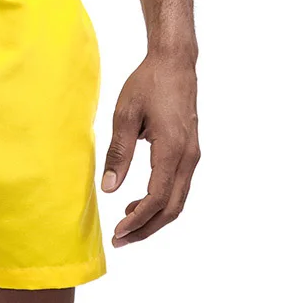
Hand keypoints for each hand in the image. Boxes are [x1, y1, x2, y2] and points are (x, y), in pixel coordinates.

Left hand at [102, 53, 199, 246]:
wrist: (174, 62)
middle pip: (172, 207)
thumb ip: (118, 153)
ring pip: (178, 200)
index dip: (137, 219)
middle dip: (146, 228)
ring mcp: (192, 155)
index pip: (157, 197)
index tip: (118, 231)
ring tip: (125, 225)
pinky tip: (137, 203)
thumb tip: (109, 188)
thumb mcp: (125, 115)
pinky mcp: (189, 152)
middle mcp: (188, 157)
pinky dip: (160, 202)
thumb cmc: (148, 84)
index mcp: (172, 149)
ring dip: (154, 217)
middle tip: (120, 240)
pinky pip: (178, 187)